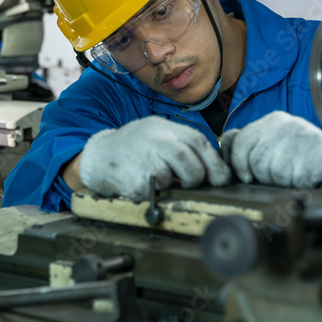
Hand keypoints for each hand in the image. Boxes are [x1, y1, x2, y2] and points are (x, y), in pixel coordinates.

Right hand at [79, 115, 230, 201]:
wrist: (100, 155)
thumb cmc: (137, 146)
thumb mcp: (159, 133)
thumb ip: (184, 144)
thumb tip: (217, 168)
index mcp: (165, 128)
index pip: (198, 142)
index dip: (215, 164)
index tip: (221, 179)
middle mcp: (154, 141)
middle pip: (188, 162)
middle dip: (195, 178)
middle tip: (189, 182)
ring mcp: (142, 161)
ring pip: (171, 178)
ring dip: (172, 184)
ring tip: (161, 180)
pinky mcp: (133, 182)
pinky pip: (154, 193)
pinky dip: (154, 193)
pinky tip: (144, 183)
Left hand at [221, 111, 321, 187]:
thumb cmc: (299, 159)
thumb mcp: (271, 147)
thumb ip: (247, 146)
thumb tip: (223, 151)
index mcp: (272, 121)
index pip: (238, 140)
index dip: (237, 163)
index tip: (245, 176)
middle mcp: (283, 124)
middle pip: (252, 159)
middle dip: (260, 174)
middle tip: (278, 176)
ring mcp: (299, 136)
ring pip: (269, 170)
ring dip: (278, 181)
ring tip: (292, 175)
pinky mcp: (313, 152)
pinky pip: (289, 177)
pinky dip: (294, 183)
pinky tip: (302, 178)